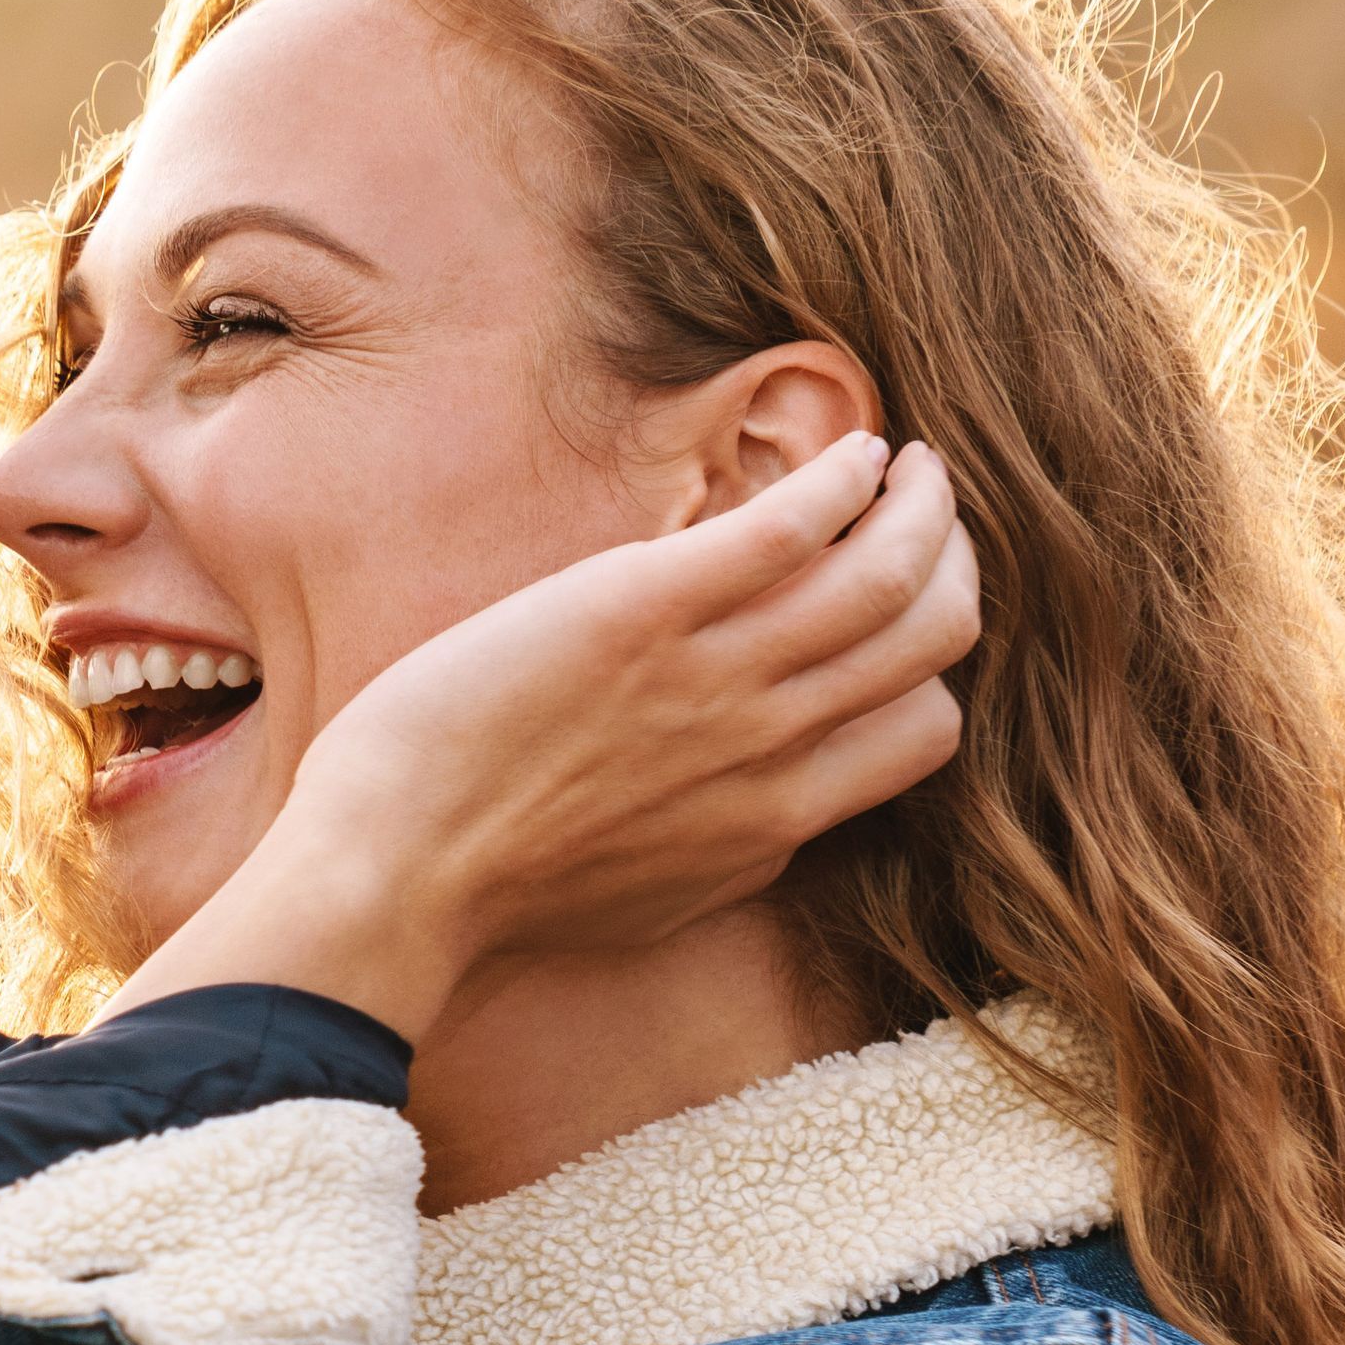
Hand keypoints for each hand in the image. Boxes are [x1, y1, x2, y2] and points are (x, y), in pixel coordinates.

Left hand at [114, 434, 976, 1040]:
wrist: (396, 877)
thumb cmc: (495, 894)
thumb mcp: (652, 895)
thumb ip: (727, 848)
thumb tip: (770, 818)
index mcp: (775, 818)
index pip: (924, 730)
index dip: (928, 659)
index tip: (900, 607)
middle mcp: (769, 745)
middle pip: (933, 637)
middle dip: (948, 560)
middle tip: (922, 509)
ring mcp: (714, 675)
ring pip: (888, 575)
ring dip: (918, 504)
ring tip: (904, 464)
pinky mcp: (643, 610)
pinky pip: (788, 530)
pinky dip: (840, 480)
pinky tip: (850, 449)